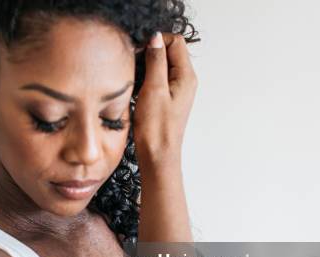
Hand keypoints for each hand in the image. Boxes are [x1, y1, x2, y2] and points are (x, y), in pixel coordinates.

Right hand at [132, 32, 197, 172]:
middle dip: (150, 53)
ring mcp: (176, 90)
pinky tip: (136, 89)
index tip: (139, 52)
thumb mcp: (154, 90)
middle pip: (169, 52)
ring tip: (134, 79)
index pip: (175, 42)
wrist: (157, 156)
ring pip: (161, 65)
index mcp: (186, 77)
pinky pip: (157, 79)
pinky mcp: (166, 98)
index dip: (156, 42)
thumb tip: (156, 38)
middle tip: (134, 65)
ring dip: (146, 67)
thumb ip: (155, 61)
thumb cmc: (156, 128)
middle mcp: (184, 81)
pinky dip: (145, 78)